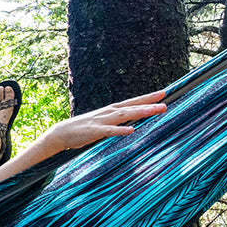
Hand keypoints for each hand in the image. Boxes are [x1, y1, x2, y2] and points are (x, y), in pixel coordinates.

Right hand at [39, 90, 165, 152]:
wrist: (61, 133)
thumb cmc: (84, 129)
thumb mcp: (104, 123)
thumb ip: (118, 121)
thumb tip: (133, 121)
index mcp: (111, 110)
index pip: (133, 102)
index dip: (148, 98)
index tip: (164, 93)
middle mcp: (108, 112)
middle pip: (132, 106)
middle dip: (148, 104)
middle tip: (165, 102)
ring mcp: (101, 121)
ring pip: (124, 115)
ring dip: (139, 112)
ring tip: (154, 111)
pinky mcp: (94, 131)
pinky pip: (109, 131)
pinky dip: (120, 130)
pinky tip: (132, 130)